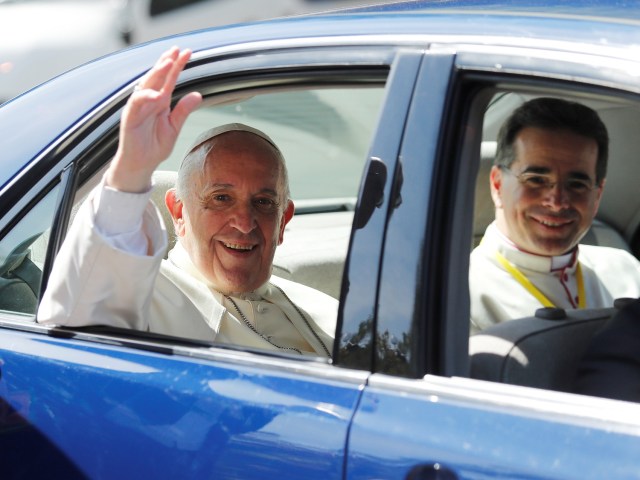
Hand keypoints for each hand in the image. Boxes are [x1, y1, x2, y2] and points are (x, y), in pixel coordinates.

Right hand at [106, 47, 202, 192]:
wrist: (141, 165)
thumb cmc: (154, 146)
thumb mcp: (174, 126)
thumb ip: (184, 110)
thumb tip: (197, 95)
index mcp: (160, 102)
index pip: (169, 79)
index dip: (177, 65)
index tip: (187, 52)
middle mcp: (148, 101)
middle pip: (157, 77)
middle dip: (166, 62)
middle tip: (177, 49)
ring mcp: (138, 108)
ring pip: (146, 86)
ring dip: (156, 74)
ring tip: (167, 63)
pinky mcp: (130, 118)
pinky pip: (137, 104)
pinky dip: (146, 97)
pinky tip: (157, 93)